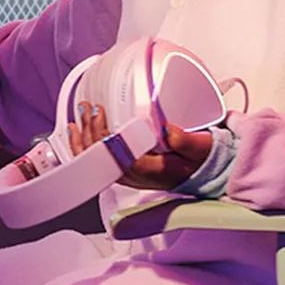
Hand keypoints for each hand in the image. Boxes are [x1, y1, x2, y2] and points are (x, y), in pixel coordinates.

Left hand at [68, 102, 211, 190]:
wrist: (204, 171)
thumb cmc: (200, 158)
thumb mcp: (199, 147)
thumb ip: (185, 140)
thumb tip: (169, 131)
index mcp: (149, 169)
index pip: (116, 154)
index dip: (103, 135)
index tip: (100, 114)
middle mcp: (135, 175)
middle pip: (101, 158)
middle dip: (90, 132)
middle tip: (88, 108)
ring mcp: (128, 175)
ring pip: (97, 162)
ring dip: (84, 138)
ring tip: (80, 115)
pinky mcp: (126, 171)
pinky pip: (100, 161)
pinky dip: (87, 146)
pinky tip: (81, 132)